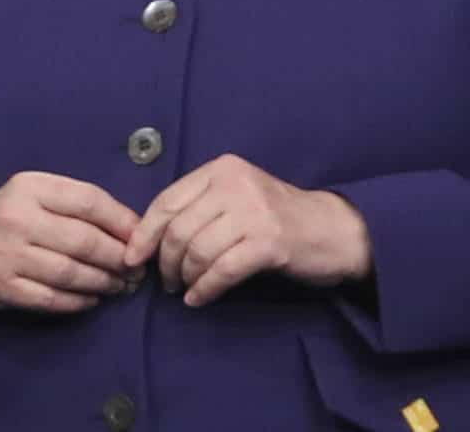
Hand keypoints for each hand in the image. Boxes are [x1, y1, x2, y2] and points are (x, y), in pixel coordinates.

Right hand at [0, 172, 140, 314]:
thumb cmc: (4, 220)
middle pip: (85, 240)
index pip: (89, 200)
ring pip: (72, 272)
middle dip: (120, 259)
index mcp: (27, 186)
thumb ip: (75, 206)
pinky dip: (79, 302)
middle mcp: (16, 217)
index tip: (142, 239)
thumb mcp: (32, 197)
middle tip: (136, 272)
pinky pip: (53, 298)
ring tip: (119, 287)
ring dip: (104, 283)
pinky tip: (92, 299)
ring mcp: (7, 253)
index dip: (123, 222)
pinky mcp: (2, 286)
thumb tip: (132, 229)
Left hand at [123, 154, 370, 307]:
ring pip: (198, 250)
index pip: (166, 201)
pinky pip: (222, 270)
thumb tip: (148, 239)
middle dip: (164, 261)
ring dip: (185, 277)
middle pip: (178, 229)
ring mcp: (254, 212)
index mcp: (220, 169)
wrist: (336, 230)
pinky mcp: (270, 243)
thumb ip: (198, 207)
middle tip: (166, 282)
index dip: (144, 233)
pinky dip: (206, 289)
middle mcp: (234, 185)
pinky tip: (199, 299)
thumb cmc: (276, 216)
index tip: (133, 257)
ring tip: (184, 290)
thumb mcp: (236, 197)